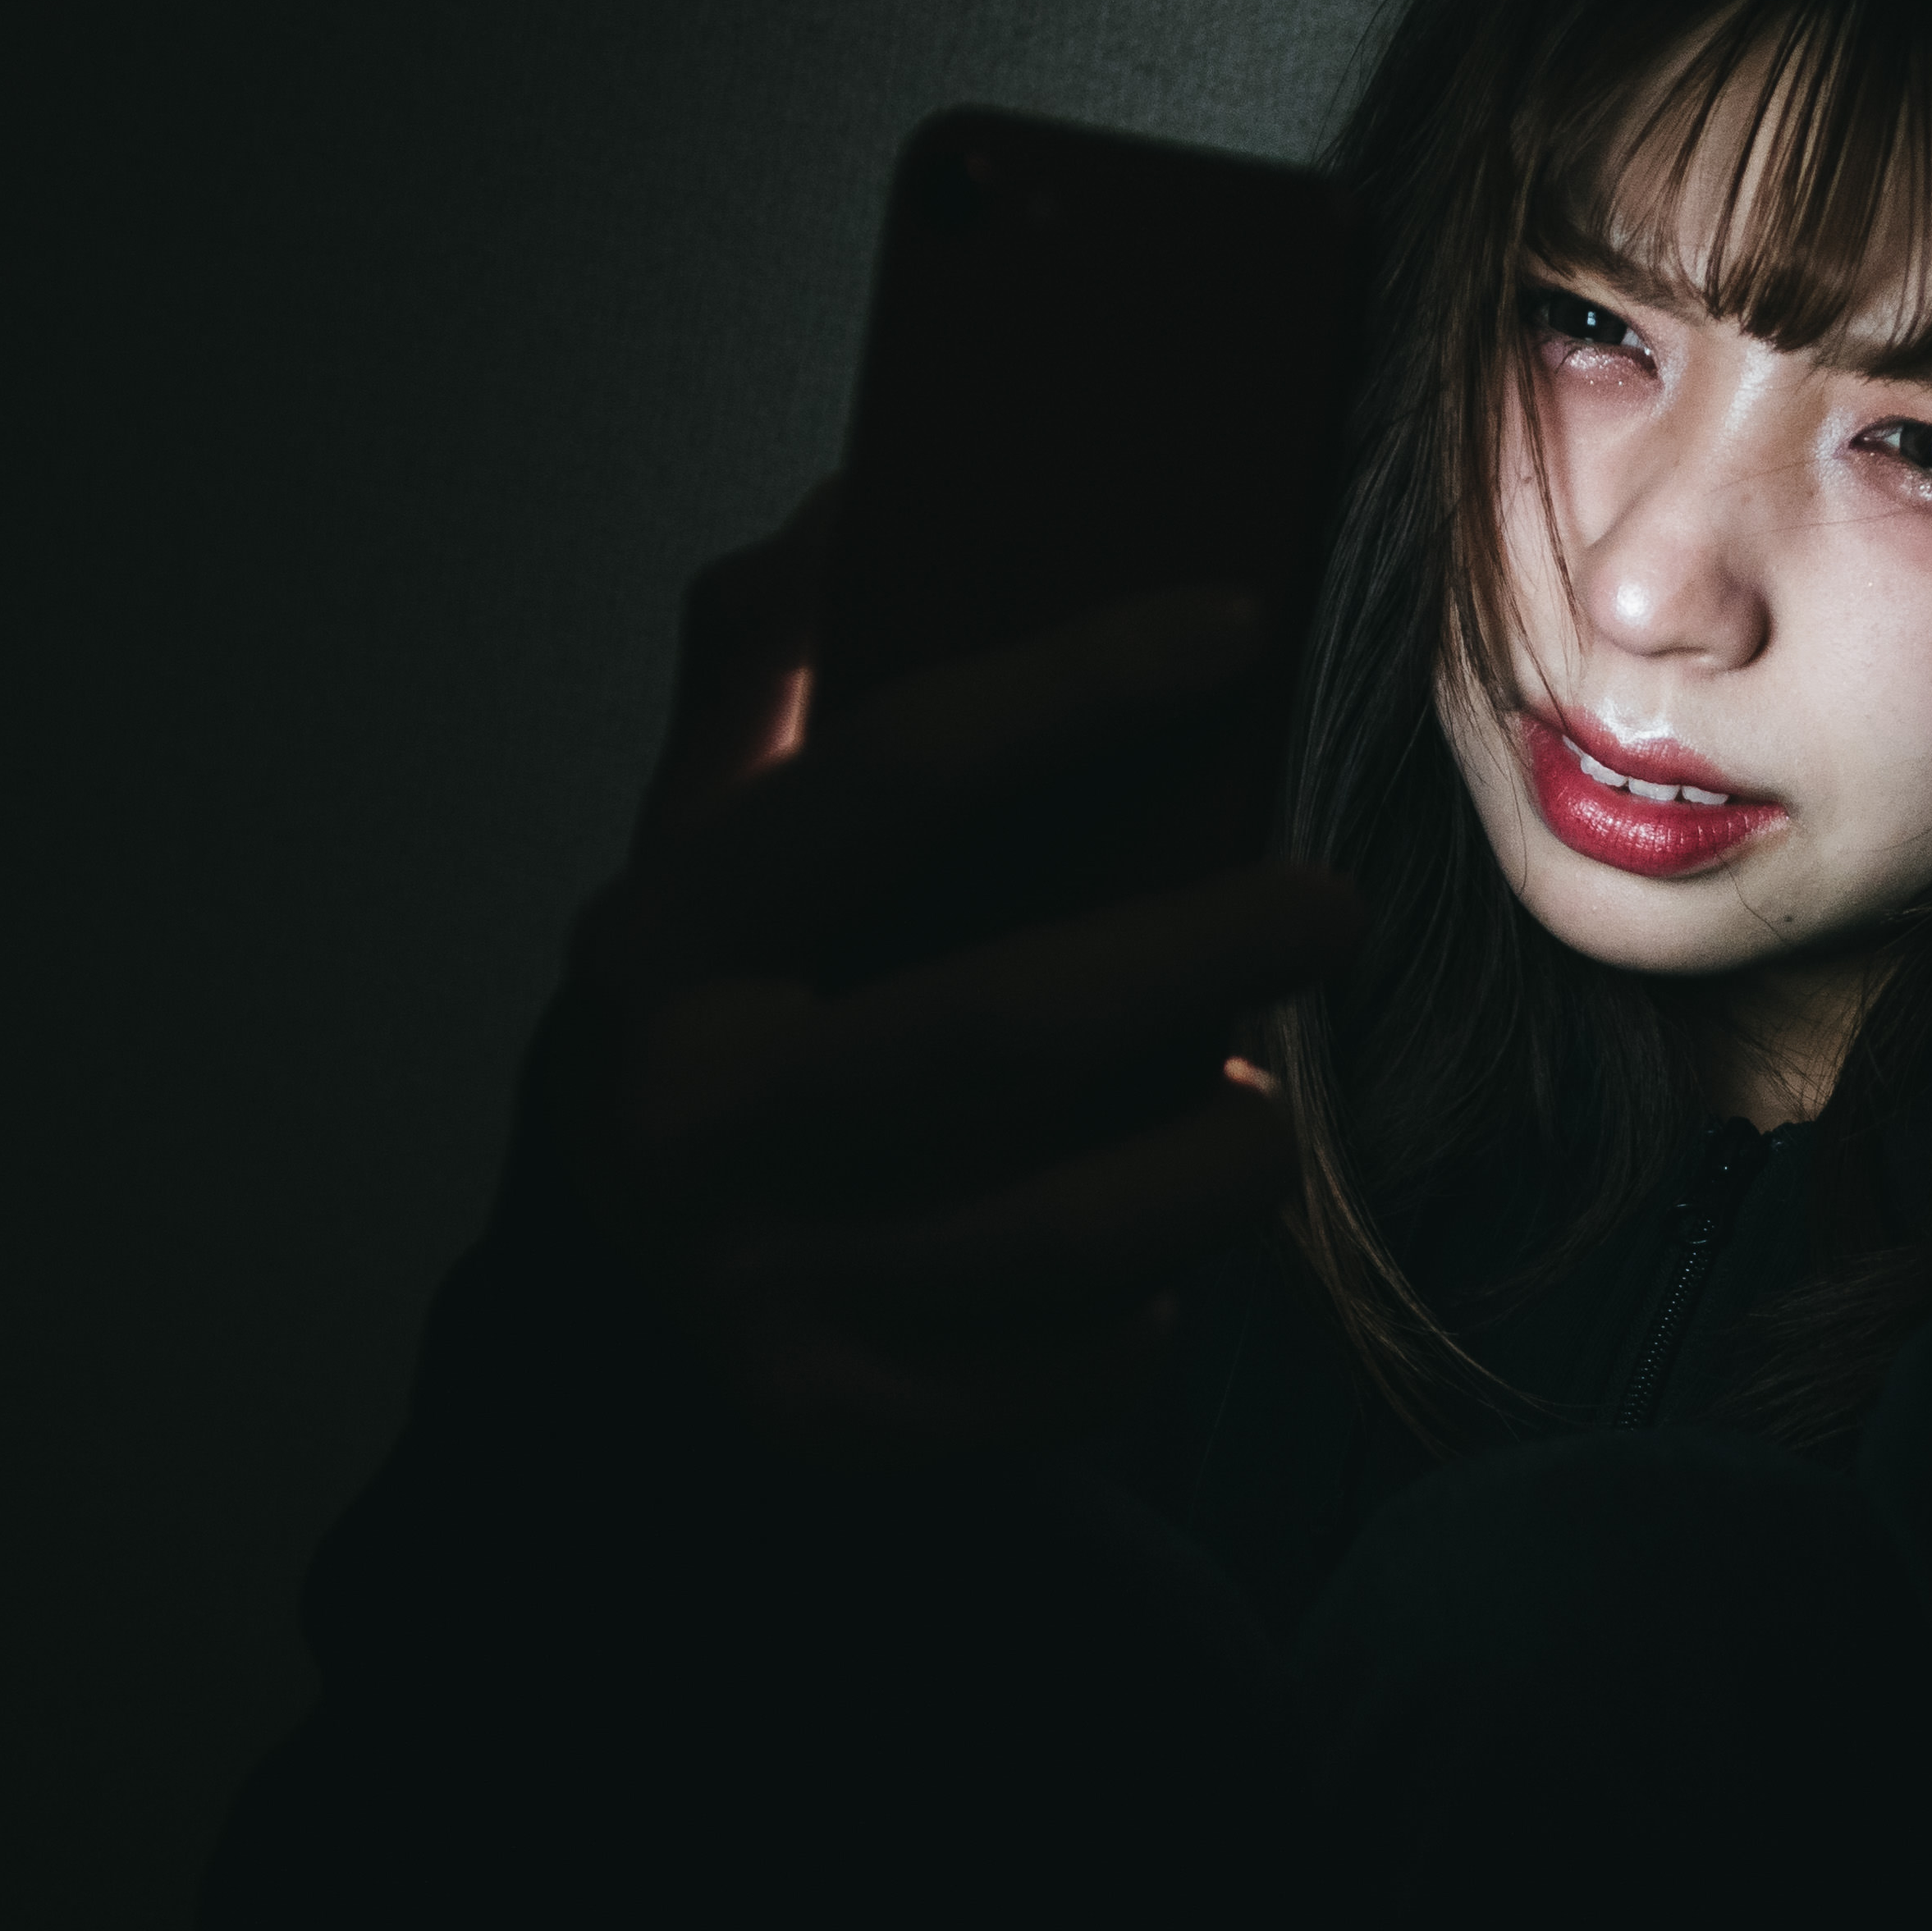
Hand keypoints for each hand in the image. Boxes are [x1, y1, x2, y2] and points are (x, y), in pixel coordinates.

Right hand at [557, 487, 1360, 1466]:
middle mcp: (705, 1117)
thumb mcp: (686, 857)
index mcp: (669, 942)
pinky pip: (1064, 1369)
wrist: (600, 1327)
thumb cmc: (703, 1040)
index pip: (889, 776)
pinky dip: (1148, 1313)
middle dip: (1201, 955)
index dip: (1074, 688)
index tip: (1232, 623)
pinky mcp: (846, 1423)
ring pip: (1065, 1230)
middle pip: (1005, 1026)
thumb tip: (850, 507)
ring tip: (1272, 1109)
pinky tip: (1169, 1260)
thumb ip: (752, 681)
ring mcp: (772, 1286)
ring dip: (1217, 1165)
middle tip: (1331, 905)